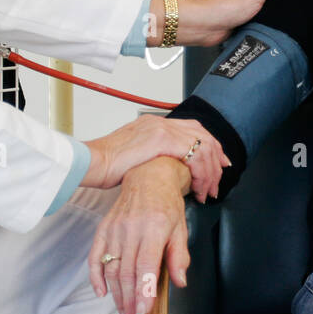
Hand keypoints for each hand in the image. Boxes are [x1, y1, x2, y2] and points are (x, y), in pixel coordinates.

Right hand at [82, 115, 226, 201]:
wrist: (92, 161)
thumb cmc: (106, 164)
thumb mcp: (133, 154)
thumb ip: (150, 155)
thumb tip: (162, 167)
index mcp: (155, 124)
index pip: (193, 129)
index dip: (210, 145)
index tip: (218, 161)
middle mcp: (161, 123)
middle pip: (203, 135)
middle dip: (217, 158)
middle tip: (220, 177)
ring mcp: (162, 129)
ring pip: (203, 146)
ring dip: (210, 171)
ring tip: (207, 190)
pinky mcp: (162, 141)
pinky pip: (195, 156)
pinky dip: (202, 174)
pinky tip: (198, 187)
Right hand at [88, 157, 189, 313]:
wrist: (149, 175)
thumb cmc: (167, 203)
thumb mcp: (181, 227)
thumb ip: (179, 256)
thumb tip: (179, 281)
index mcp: (155, 228)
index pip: (146, 266)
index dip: (143, 291)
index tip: (143, 311)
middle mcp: (132, 228)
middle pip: (127, 272)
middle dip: (130, 301)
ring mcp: (116, 228)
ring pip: (112, 268)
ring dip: (116, 294)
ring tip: (123, 312)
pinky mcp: (104, 228)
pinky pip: (95, 256)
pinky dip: (96, 276)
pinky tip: (102, 292)